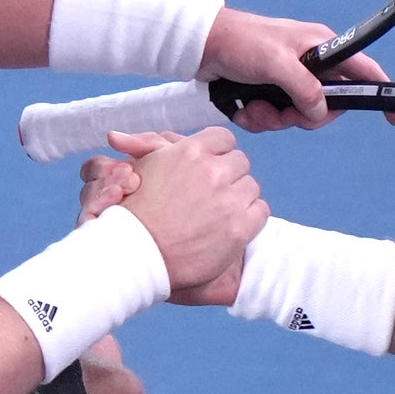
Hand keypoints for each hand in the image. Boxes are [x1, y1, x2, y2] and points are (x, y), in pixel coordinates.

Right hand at [98, 127, 262, 299]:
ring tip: (217, 211)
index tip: (209, 166)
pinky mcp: (240, 228)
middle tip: (211, 192)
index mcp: (190, 152)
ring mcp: (228, 200)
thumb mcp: (138, 168)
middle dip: (228, 175)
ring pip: (251, 185)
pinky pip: (261, 210)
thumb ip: (149, 146)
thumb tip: (133, 136)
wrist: (139, 257)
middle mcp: (212, 172)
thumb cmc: (135, 214)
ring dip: (239, 196)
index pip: (223, 138)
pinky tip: (229, 225)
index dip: (217, 153)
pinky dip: (250, 217)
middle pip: (240, 161)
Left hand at [197, 7, 394, 129]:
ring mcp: (289, 80)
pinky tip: (244, 108)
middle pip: (327, 106)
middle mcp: (310, 65)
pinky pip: (275, 118)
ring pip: (298, 116)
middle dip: (303, 116)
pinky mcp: (270, 93)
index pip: (363, 72)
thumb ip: (304, 88)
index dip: (381, 95)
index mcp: (322, 48)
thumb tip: (321, 111)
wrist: (201, 46)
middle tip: (283, 112)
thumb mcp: (277, 63)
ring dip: (274, 119)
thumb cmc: (241, 42)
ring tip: (253, 107)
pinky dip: (259, 118)